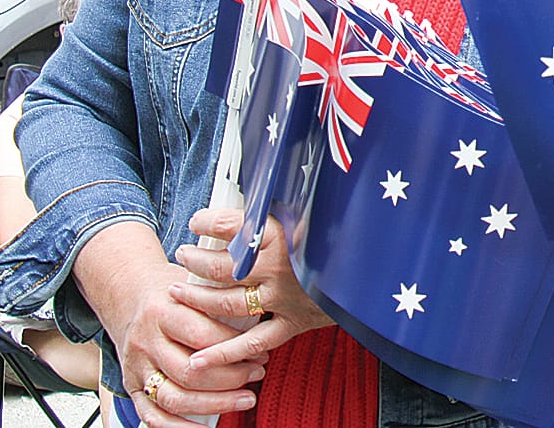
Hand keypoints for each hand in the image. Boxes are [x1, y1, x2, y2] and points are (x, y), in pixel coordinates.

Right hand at [89, 249, 264, 427]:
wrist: (127, 293)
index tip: (260, 350)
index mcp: (162, 312)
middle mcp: (146, 341)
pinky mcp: (132, 387)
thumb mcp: (193, 285)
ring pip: (174, 398)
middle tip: (257, 373)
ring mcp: (136, 367)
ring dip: (215, 404)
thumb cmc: (171, 292)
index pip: (202, 336)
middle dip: (231, 378)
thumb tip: (260, 321)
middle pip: (190, 372)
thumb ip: (218, 302)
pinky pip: (153, 416)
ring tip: (246, 398)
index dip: (235, 347)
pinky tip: (207, 427)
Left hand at [171, 208, 332, 373]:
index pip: (230, 225)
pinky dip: (224, 353)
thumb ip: (284, 207)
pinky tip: (198, 358)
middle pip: (220, 267)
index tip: (197, 221)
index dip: (206, 222)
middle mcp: (277, 266)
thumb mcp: (315, 212)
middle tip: (182, 255)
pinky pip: (252, 342)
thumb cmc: (345, 235)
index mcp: (282, 233)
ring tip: (178, 292)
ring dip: (197, 299)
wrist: (375, 269)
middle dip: (194, 261)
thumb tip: (260, 195)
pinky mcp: (291, 322)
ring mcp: (282, 298)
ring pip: (226, 303)